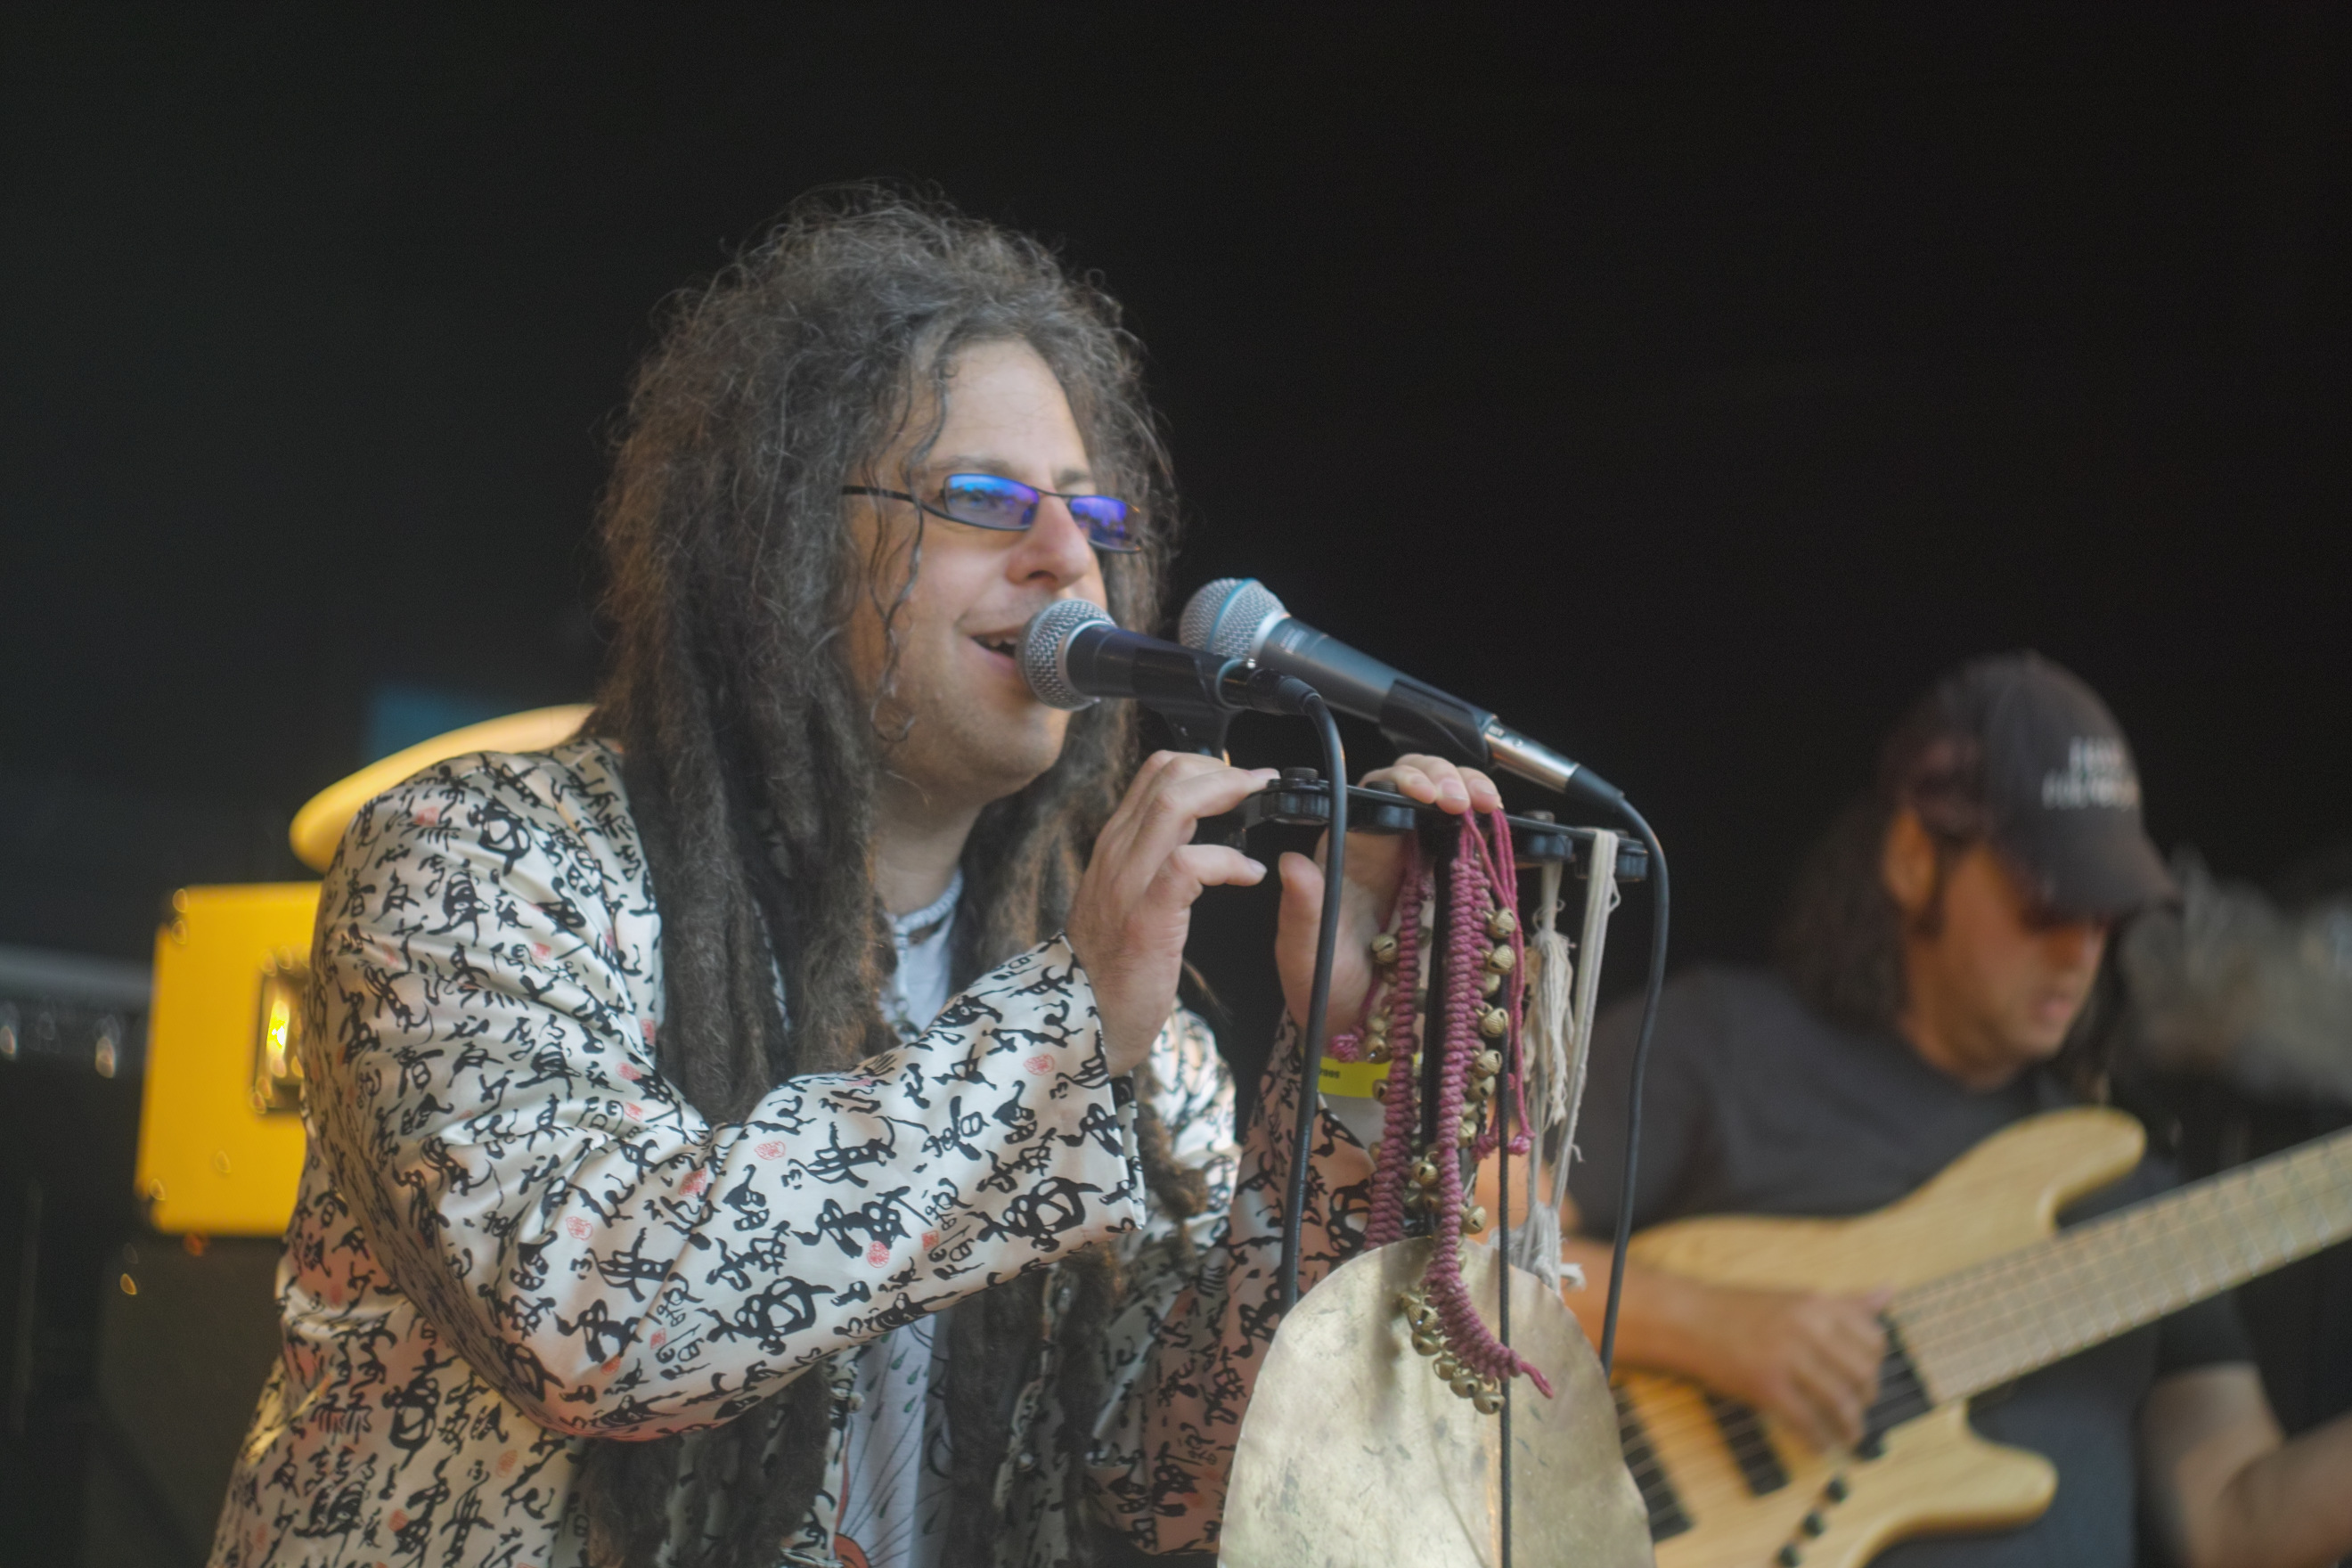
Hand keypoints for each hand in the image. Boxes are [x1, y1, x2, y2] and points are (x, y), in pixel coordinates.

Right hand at [1066, 753, 1276, 1077]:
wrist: (1081, 1018)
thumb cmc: (1112, 962)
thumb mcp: (1125, 895)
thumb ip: (1149, 858)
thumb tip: (1191, 830)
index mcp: (1116, 845)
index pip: (1155, 773)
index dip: (1205, 763)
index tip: (1240, 777)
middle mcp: (1118, 853)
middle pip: (1168, 776)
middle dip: (1224, 770)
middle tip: (1261, 784)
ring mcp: (1128, 883)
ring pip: (1174, 805)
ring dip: (1227, 796)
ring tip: (1260, 805)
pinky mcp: (1145, 918)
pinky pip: (1189, 865)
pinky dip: (1228, 860)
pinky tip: (1249, 873)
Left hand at [1273, 754, 1502, 1036]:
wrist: (1351, 1027)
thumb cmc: (1322, 984)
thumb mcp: (1302, 951)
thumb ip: (1299, 909)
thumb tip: (1291, 864)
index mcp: (1350, 849)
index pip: (1378, 792)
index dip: (1405, 779)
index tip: (1425, 794)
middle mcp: (1387, 850)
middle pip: (1421, 786)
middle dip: (1446, 777)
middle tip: (1463, 800)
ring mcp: (1423, 868)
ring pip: (1451, 811)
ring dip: (1473, 794)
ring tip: (1486, 806)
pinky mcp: (1450, 892)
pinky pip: (1475, 852)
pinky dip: (1494, 838)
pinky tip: (1506, 835)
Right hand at [1684, 1284, 1891, 1451]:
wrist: (1691, 1320)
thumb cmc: (1743, 1309)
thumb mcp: (1797, 1298)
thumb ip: (1845, 1302)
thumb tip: (1889, 1293)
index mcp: (1818, 1305)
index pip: (1874, 1340)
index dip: (1875, 1364)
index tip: (1864, 1377)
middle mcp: (1808, 1329)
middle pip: (1862, 1374)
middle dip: (1866, 1399)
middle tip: (1857, 1409)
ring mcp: (1787, 1359)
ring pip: (1839, 1402)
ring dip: (1850, 1426)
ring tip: (1848, 1435)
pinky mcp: (1767, 1386)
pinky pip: (1807, 1421)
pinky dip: (1819, 1439)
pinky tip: (1820, 1445)